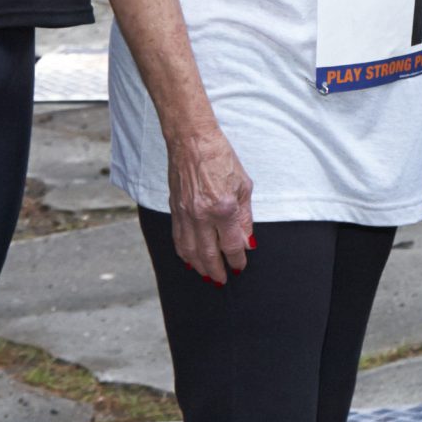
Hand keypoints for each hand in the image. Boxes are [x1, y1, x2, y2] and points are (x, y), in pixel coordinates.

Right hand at [166, 124, 254, 282]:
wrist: (192, 142)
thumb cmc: (221, 158)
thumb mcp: (244, 185)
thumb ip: (245, 217)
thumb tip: (247, 241)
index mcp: (224, 207)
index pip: (232, 245)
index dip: (237, 260)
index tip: (240, 266)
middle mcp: (202, 215)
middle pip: (209, 255)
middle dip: (217, 271)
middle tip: (223, 280)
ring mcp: (185, 214)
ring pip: (190, 252)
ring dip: (200, 267)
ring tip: (208, 276)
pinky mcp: (174, 211)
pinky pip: (178, 240)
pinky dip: (185, 254)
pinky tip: (191, 260)